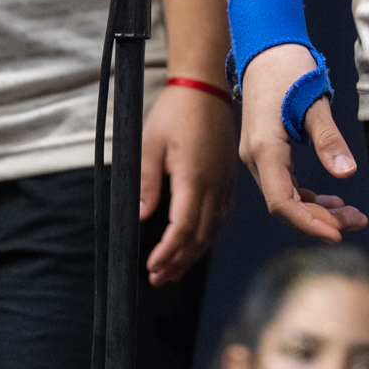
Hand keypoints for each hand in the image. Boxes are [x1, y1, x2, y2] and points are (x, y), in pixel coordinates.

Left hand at [141, 82, 233, 284]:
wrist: (205, 89)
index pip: (183, 227)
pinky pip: (220, 217)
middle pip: (200, 236)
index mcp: (194, 178)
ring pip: (212, 230)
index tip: (152, 266)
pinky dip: (206, 237)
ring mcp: (224, 184)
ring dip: (192, 254)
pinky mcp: (227, 180)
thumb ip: (147, 183)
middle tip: (158, 278)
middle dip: (178, 261)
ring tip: (173, 271)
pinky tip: (196, 245)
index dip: (168, 251)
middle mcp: (214, 186)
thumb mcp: (150, 145)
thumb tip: (141, 216)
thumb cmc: (175, 113)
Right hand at [238, 45, 367, 241]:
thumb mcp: (313, 100)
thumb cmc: (288, 68)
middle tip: (357, 222)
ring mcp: (258, 156)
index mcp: (264, 149)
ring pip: (286, 198)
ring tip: (352, 215)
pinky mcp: (266, 151)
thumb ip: (328, 138)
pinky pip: (285, 185)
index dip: (309, 223)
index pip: (283, 202)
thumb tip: (347, 173)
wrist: (265, 47)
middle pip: (286, 205)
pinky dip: (309, 196)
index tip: (338, 235)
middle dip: (321, 220)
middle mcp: (255, 158)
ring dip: (318, 210)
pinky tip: (334, 200)